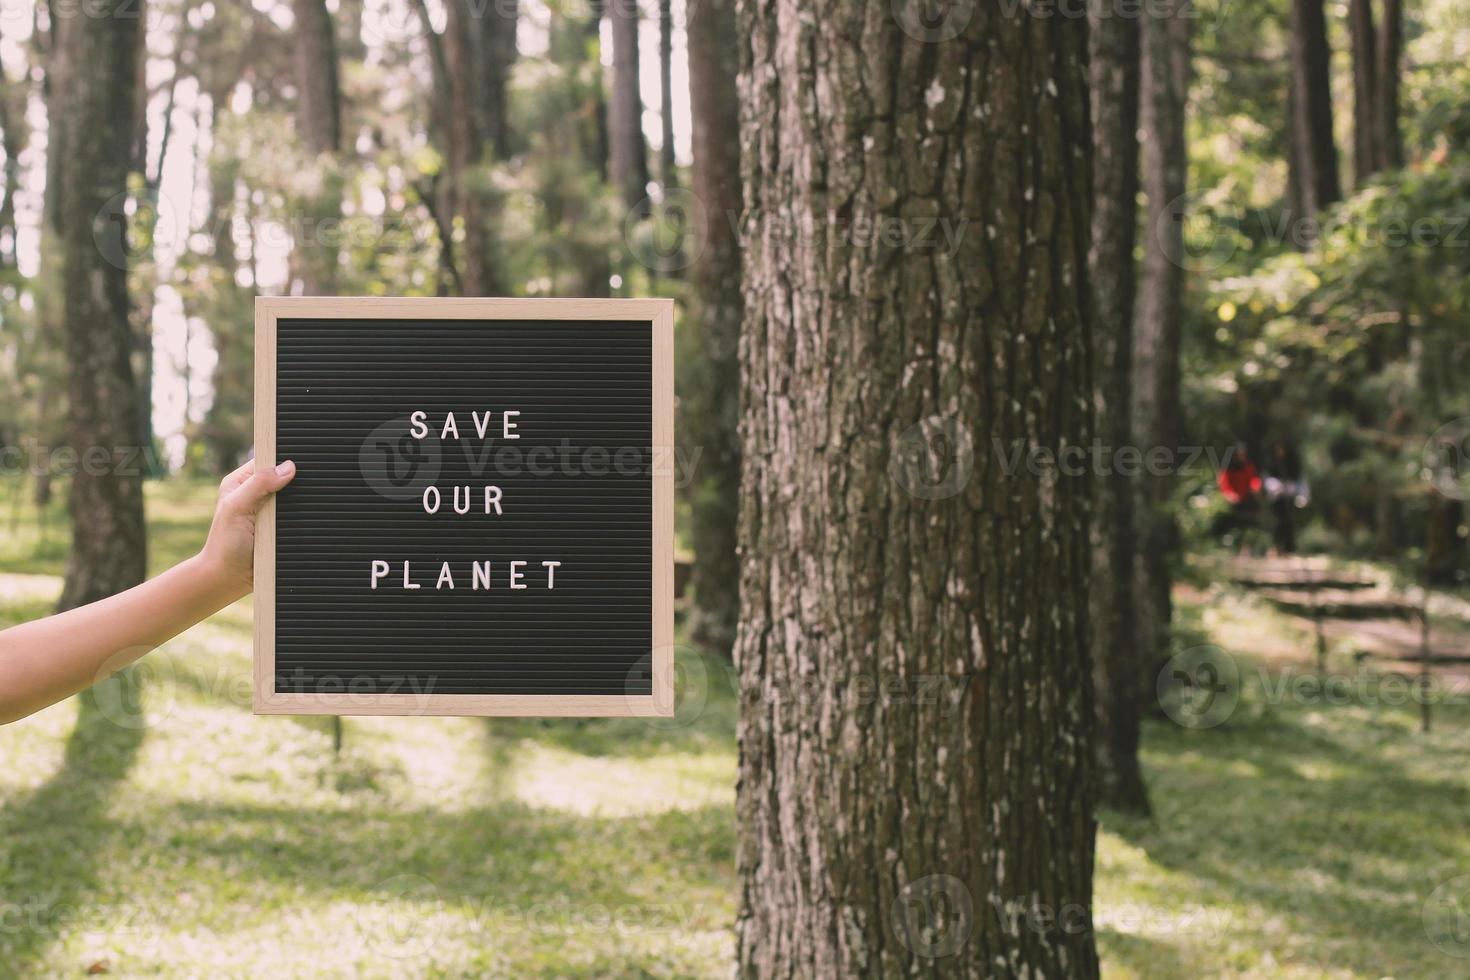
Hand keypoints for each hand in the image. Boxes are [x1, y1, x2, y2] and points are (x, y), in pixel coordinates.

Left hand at [199, 459, 296, 592]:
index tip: (300, 460)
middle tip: (304, 487)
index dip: (283, 457)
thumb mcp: (237, 508)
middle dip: (296, 482)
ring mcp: (271, 511)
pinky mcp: (282, 527)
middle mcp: (257, 493)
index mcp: (242, 481)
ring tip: (302, 508)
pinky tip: (308, 519)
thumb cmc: (225, 544)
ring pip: (296, 498)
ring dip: (301, 503)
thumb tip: (289, 467)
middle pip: (286, 477)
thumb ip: (259, 485)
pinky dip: (304, 518)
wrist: (230, 579)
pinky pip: (300, 516)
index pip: (268, 459)